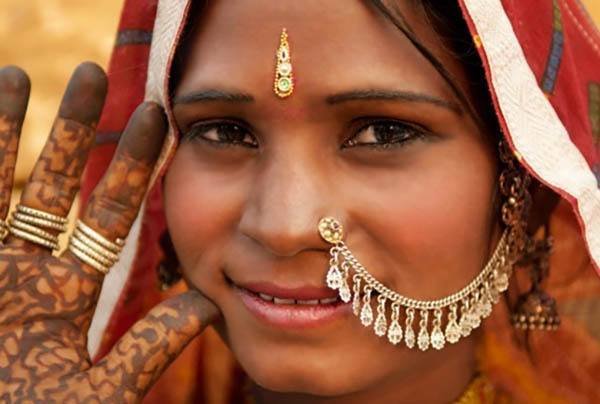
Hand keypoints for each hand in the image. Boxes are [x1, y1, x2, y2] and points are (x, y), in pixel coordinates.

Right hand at [0, 63, 218, 401]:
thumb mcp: (99, 393)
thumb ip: (149, 349)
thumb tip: (208, 306)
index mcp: (66, 297)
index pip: (107, 218)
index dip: (129, 169)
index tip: (154, 120)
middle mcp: (25, 275)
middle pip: (56, 188)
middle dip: (73, 132)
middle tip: (96, 73)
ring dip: (9, 132)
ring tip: (19, 74)